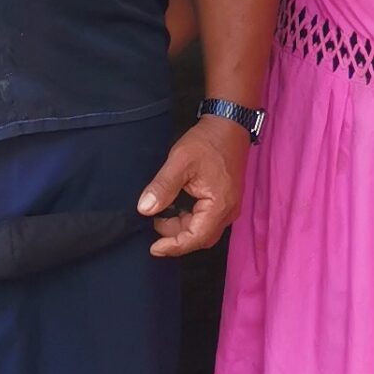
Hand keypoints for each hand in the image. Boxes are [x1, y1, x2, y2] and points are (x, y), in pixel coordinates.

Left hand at [139, 120, 247, 257]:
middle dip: (177, 239)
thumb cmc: (206, 142)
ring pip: (204, 231)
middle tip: (154, 229)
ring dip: (182, 229)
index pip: (196, 238)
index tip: (153, 248)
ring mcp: (229, 207)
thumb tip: (144, 210)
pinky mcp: (225, 201)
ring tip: (161, 217)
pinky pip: (207, 221)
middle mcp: (228, 211)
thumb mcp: (180, 161)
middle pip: (201, 239)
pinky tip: (174, 210)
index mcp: (219, 205)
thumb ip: (163, 187)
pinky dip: (189, 221)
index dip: (174, 246)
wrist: (228, 124)